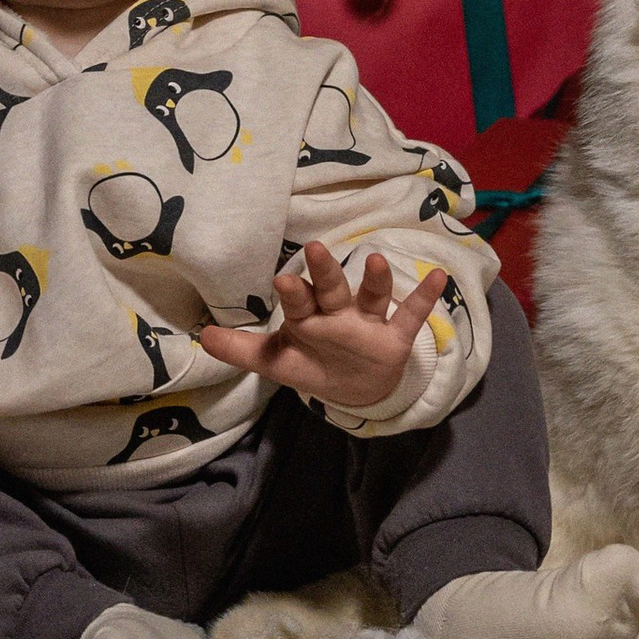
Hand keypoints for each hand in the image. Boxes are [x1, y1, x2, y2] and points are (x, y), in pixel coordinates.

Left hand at [195, 242, 450, 409]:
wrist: (355, 389)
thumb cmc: (313, 363)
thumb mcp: (277, 362)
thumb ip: (242, 350)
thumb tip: (201, 337)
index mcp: (308, 318)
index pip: (299, 302)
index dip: (292, 292)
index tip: (283, 278)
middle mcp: (338, 314)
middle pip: (331, 290)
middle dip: (324, 273)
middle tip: (313, 249)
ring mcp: (368, 323)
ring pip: (371, 298)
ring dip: (375, 281)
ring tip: (376, 259)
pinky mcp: (394, 338)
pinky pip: (411, 315)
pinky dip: (424, 297)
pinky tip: (437, 276)